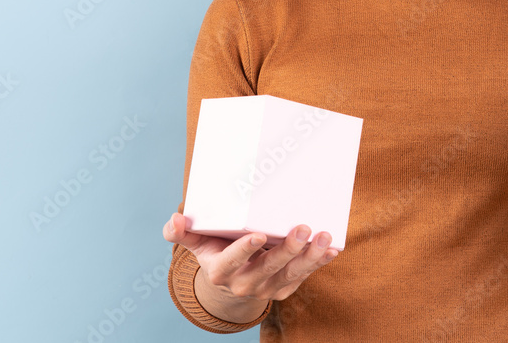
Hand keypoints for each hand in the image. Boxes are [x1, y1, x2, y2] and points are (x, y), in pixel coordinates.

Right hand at [162, 213, 337, 312]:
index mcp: (220, 271)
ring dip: (310, 256)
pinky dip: (319, 262)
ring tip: (324, 237)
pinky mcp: (284, 287)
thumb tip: (175, 218)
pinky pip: (304, 276)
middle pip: (268, 267)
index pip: (232, 262)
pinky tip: (332, 249)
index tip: (259, 235)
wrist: (231, 279)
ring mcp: (267, 287)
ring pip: (291, 274)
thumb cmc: (214, 249)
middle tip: (303, 227)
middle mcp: (244, 283)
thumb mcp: (196, 242)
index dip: (245, 250)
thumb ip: (181, 232)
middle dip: (287, 249)